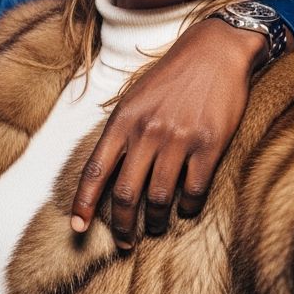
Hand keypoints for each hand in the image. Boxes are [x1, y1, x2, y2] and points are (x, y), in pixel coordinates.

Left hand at [71, 17, 264, 246]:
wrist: (216, 49)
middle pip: (124, 193)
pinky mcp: (210, 145)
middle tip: (123, 243)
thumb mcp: (134, 97)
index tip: (77, 226)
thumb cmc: (172, 75)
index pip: (95, 171)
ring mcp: (178, 139)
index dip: (84, 203)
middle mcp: (146, 132)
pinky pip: (194, 190)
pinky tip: (185, 210)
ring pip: (158, 198)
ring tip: (154, 228)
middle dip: (121, 225)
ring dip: (154, 221)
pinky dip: (188, 208)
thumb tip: (108, 170)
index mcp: (122, 121)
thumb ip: (120, 131)